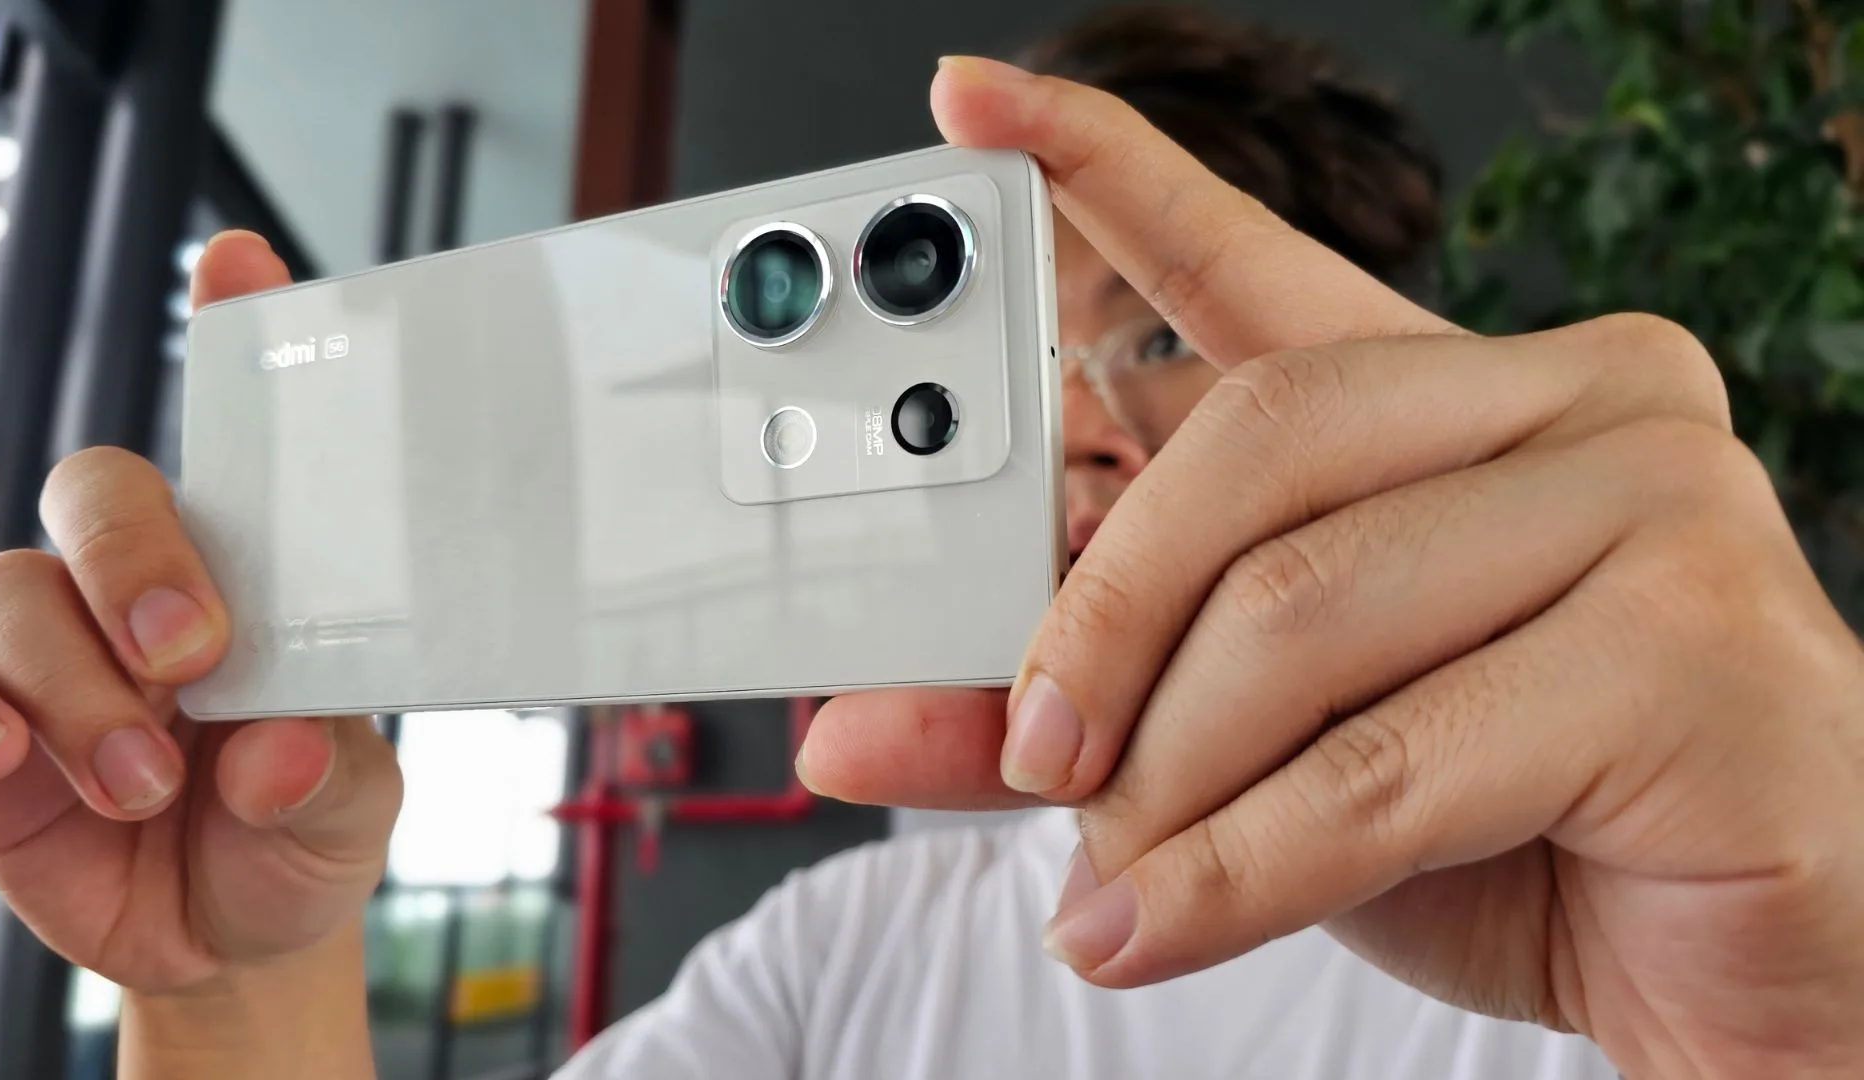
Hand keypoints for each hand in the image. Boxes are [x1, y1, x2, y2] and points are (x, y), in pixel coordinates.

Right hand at [0, 231, 401, 994]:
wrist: (234, 940)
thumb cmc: (298, 832)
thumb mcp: (348, 809)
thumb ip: (321, 775)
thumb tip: (271, 751)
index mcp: (248, 573)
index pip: (235, 437)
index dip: (232, 334)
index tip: (241, 261)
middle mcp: (136, 589)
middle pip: (95, 491)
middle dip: (133, 558)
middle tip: (192, 656)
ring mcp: (51, 653)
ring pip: (11, 591)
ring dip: (75, 686)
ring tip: (148, 780)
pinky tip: (0, 756)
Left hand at [801, 57, 1863, 1076]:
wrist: (1745, 978)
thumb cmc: (1515, 834)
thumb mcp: (1260, 755)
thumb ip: (1075, 717)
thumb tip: (856, 726)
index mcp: (1459, 398)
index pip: (1256, 256)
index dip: (1106, 168)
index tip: (968, 101)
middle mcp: (1575, 398)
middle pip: (1253, 440)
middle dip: (1099, 618)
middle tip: (1028, 755)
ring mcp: (1658, 501)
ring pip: (1303, 612)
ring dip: (1172, 780)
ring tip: (1118, 881)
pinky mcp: (1696, 648)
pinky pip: (1383, 763)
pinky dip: (1238, 868)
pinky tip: (1160, 925)